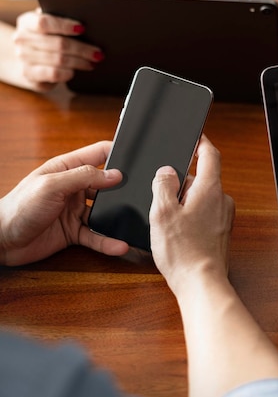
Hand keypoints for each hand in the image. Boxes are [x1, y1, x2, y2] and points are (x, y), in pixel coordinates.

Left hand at [0, 141, 127, 265]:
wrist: (0, 241)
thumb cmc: (17, 208)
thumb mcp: (51, 185)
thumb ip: (83, 177)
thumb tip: (115, 174)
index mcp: (66, 169)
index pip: (98, 154)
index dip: (118, 153)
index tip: (138, 157)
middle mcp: (73, 188)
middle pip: (106, 185)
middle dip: (124, 189)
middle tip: (143, 194)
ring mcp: (74, 210)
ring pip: (105, 212)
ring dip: (118, 218)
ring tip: (134, 222)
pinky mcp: (74, 232)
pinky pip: (96, 235)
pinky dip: (108, 241)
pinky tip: (119, 245)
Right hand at [13, 10, 103, 91]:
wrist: (24, 63)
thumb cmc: (42, 41)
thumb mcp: (46, 28)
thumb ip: (58, 21)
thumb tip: (83, 25)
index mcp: (26, 22)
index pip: (44, 22)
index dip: (64, 25)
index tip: (82, 28)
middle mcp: (22, 39)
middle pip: (58, 43)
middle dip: (82, 49)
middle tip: (98, 53)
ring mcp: (24, 58)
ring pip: (59, 60)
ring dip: (80, 62)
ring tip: (93, 62)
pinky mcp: (30, 75)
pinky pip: (54, 74)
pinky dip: (68, 73)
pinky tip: (75, 72)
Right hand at [149, 135, 234, 294]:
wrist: (202, 283)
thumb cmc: (184, 252)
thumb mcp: (162, 212)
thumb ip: (163, 185)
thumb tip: (167, 172)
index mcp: (211, 189)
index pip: (210, 155)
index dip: (201, 142)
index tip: (195, 136)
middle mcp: (222, 200)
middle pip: (202, 178)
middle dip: (182, 182)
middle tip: (162, 195)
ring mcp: (224, 217)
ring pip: (201, 198)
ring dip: (184, 201)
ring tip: (168, 220)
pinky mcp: (221, 232)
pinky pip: (205, 214)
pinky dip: (190, 216)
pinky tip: (177, 232)